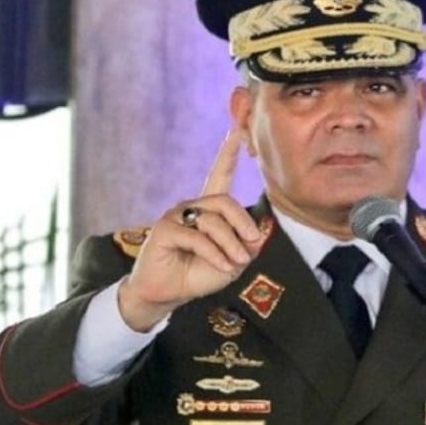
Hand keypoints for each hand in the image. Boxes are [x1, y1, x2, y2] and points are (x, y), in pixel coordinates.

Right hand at [116, 129, 263, 330]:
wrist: (168, 294)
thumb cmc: (198, 275)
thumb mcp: (232, 260)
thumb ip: (246, 243)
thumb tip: (260, 229)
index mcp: (207, 209)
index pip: (219, 175)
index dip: (228, 152)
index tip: (238, 129)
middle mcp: (191, 207)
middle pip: (224, 201)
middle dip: (243, 224)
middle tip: (252, 245)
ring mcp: (175, 216)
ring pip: (214, 221)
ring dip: (231, 245)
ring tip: (235, 263)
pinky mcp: (165, 229)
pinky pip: (199, 237)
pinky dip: (215, 254)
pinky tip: (222, 266)